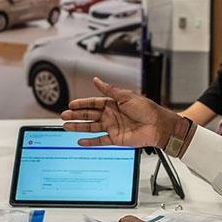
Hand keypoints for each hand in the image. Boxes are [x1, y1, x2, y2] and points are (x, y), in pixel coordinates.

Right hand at [61, 77, 178, 148]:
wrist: (158, 126)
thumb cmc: (147, 109)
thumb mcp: (126, 96)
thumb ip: (109, 90)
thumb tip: (97, 80)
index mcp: (113, 103)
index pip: (93, 103)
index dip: (82, 104)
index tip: (71, 104)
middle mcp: (111, 115)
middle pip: (89, 115)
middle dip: (76, 115)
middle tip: (64, 115)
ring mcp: (113, 127)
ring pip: (91, 127)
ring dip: (79, 127)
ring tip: (66, 127)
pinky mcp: (116, 139)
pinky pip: (100, 141)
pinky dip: (90, 142)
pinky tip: (80, 141)